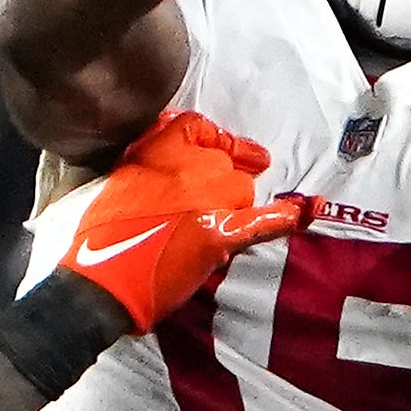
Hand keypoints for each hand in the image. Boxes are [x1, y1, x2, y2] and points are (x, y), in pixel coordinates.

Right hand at [55, 111, 312, 328]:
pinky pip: (265, 220)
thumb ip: (146, 164)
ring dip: (231, 208)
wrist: (99, 283)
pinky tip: (312, 209)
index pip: (199, 127)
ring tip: (203, 231)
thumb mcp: (115, 182)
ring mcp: (209, 197)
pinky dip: (290, 216)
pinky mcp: (222, 233)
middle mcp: (189, 164)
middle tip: (201, 209)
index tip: (219, 151)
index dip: (212, 142)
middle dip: (219, 183)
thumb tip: (168, 159)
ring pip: (241, 191)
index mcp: (156, 147)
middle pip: (225, 164)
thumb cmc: (98, 239)